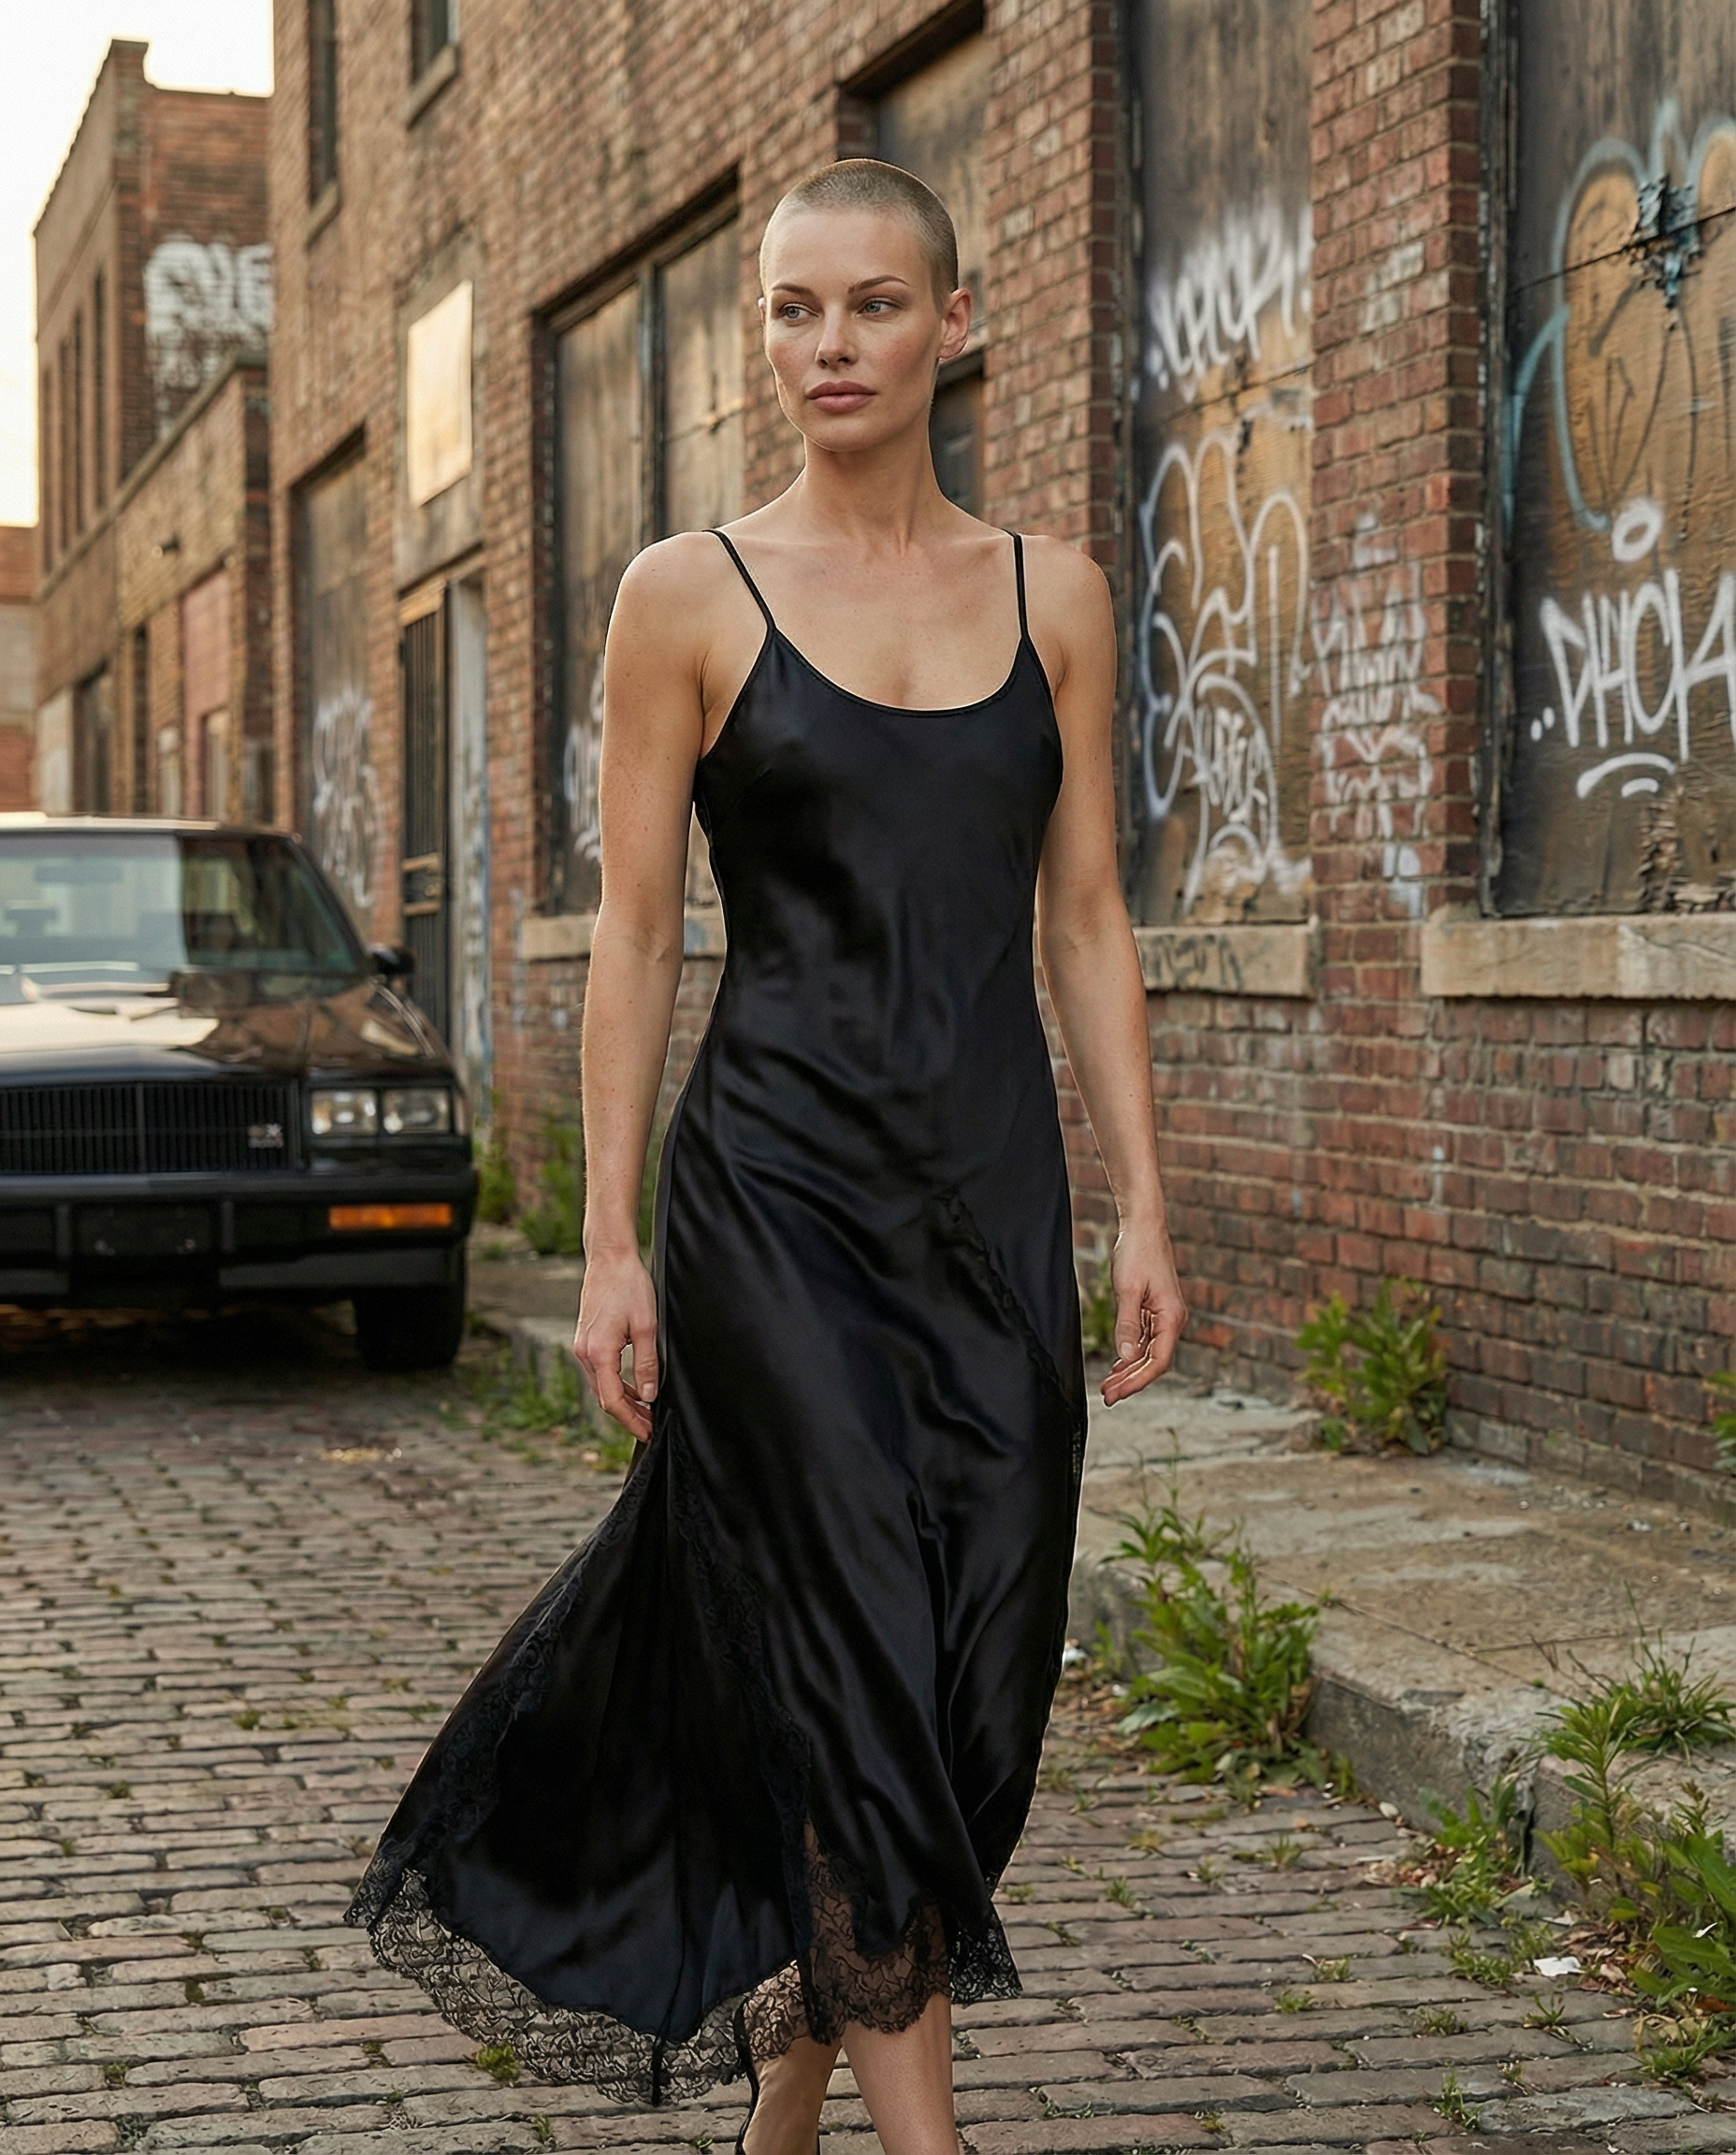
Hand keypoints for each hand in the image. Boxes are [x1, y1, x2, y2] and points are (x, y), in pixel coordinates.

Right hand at [573, 1250, 658, 1439]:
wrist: (609, 1258)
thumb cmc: (629, 1286)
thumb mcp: (647, 1326)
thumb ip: (646, 1364)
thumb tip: (648, 1395)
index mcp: (598, 1352)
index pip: (612, 1401)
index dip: (630, 1421)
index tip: (647, 1432)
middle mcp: (584, 1352)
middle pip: (604, 1397)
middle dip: (627, 1415)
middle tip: (650, 1426)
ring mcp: (582, 1346)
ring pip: (601, 1385)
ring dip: (622, 1400)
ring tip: (645, 1410)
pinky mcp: (586, 1339)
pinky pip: (600, 1371)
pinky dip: (615, 1383)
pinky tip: (632, 1387)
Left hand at [1100, 1222, 1186, 1406]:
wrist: (1143, 1226)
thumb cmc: (1137, 1253)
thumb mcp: (1127, 1290)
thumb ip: (1127, 1325)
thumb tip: (1127, 1357)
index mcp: (1171, 1317)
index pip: (1159, 1361)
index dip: (1137, 1381)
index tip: (1117, 1393)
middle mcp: (1173, 1320)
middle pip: (1154, 1361)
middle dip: (1131, 1381)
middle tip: (1107, 1396)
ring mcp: (1164, 1316)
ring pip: (1149, 1353)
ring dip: (1129, 1370)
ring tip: (1108, 1386)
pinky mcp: (1155, 1310)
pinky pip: (1145, 1341)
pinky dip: (1131, 1355)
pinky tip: (1118, 1366)